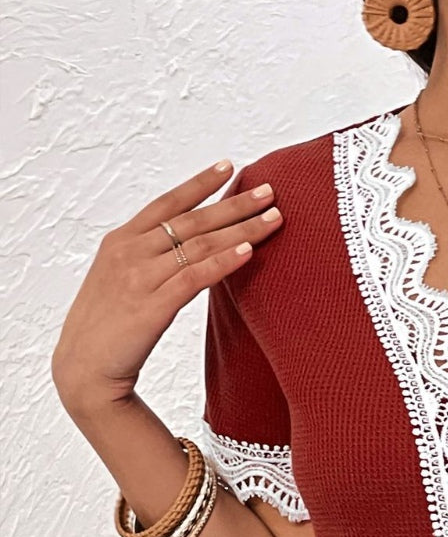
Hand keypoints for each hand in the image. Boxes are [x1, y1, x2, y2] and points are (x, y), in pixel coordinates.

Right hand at [51, 160, 283, 418]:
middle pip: (192, 220)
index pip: (167, 203)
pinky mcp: (152, 305)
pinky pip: (195, 276)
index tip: (229, 166)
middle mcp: (129, 252)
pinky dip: (223, 261)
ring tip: (274, 217)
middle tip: (270, 190)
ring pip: (199, 244)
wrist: (84, 370)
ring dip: (241, 228)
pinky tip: (249, 251)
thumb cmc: (107, 331)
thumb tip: (184, 250)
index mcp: (120, 242)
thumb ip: (148, 261)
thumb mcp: (122, 283)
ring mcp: (139, 277)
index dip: (199, 184)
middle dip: (234, 202)